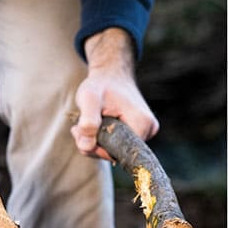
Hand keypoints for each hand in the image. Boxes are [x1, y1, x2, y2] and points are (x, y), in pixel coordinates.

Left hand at [72, 27, 158, 159]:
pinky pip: (119, 145)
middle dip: (94, 144)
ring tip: (84, 123)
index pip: (117, 152)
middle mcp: (149, 130)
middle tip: (77, 127)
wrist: (112, 74)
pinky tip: (95, 125)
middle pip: (117, 153)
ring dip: (96, 142)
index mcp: (142, 124)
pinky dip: (103, 139)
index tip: (80, 130)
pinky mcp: (141, 133)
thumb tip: (86, 146)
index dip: (96, 147)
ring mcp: (147, 132)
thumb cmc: (101, 84)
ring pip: (116, 151)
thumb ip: (87, 122)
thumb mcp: (89, 98)